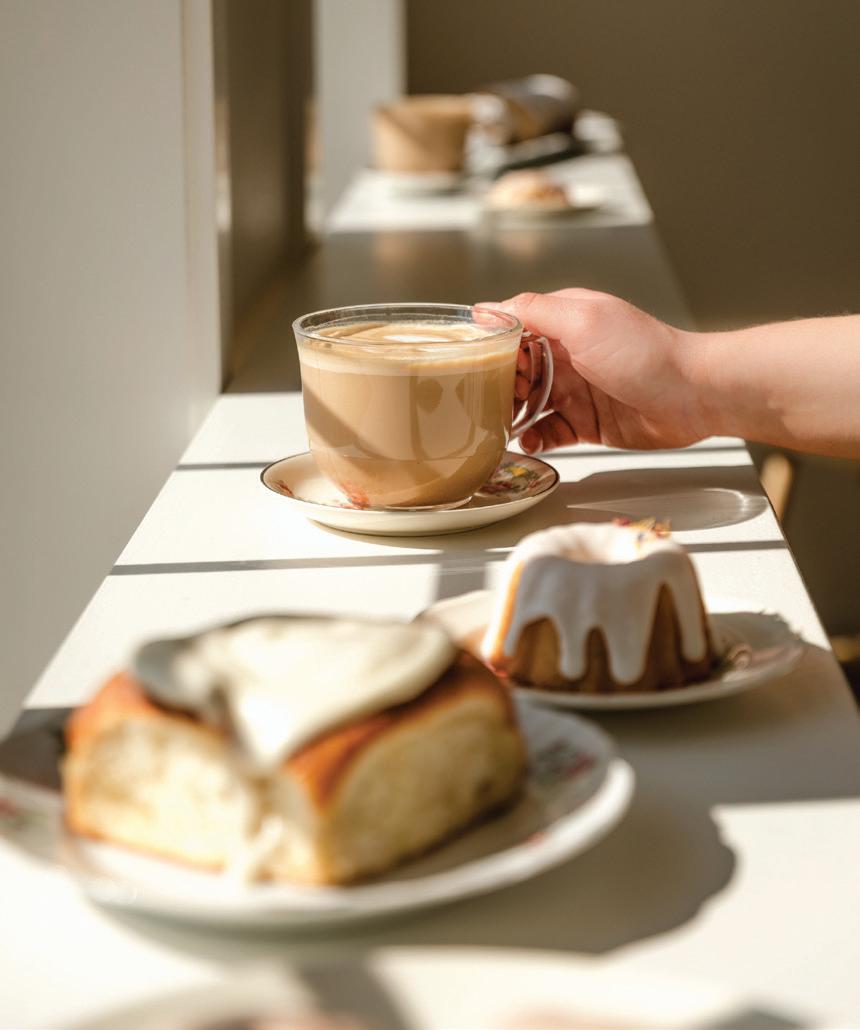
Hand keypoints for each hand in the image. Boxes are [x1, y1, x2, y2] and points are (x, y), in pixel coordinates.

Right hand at [487, 289, 707, 452]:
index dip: (493, 350)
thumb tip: (486, 307)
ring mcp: (576, 390)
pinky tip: (530, 441)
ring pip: (527, 405)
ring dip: (512, 416)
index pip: (512, 331)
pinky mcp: (586, 422)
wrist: (693, 395)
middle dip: (499, 388)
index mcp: (563, 322)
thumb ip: (533, 311)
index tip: (481, 367)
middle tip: (494, 402)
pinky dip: (535, 438)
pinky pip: (549, 432)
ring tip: (502, 426)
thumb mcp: (583, 320)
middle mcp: (566, 354)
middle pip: (515, 371)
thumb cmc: (645, 353)